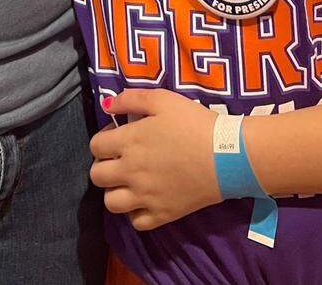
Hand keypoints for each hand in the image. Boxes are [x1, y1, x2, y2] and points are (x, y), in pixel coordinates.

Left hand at [88, 90, 218, 230]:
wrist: (226, 154)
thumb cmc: (194, 122)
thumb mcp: (162, 99)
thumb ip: (130, 99)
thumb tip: (106, 105)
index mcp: (129, 141)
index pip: (95, 146)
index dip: (103, 138)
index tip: (118, 135)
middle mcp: (131, 171)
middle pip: (97, 176)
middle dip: (103, 165)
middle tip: (120, 159)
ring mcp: (145, 196)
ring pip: (110, 203)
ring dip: (114, 191)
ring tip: (128, 181)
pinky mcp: (162, 214)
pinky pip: (135, 222)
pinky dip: (134, 213)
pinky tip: (144, 199)